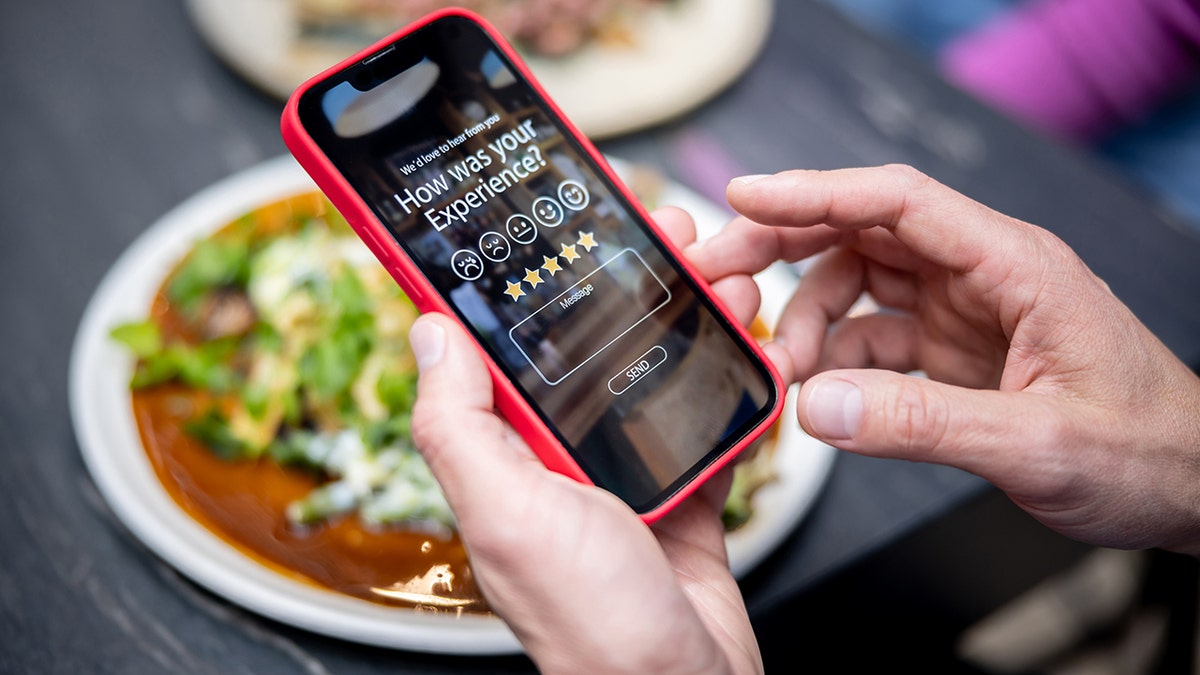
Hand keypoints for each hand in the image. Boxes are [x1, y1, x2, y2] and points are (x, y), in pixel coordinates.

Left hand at [407, 208, 760, 673]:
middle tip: (657, 230)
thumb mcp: (507, 510)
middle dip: (623, 278)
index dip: (512, 277)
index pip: (497, 344)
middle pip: (587, 341)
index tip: (531, 216)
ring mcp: (623, 467)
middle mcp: (559, 453)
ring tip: (718, 272)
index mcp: (506, 450)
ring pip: (651, 366)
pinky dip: (727, 374)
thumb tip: (427, 331)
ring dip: (685, 314)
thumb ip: (460, 423)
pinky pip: (702, 413)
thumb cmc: (590, 621)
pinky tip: (747, 339)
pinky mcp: (679, 485)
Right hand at [688, 165, 1199, 554]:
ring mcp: (964, 313)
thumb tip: (815, 407)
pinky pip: (873, 340)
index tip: (743, 197)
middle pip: (863, 233)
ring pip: (859, 286)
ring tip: (780, 372)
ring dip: (806, 321)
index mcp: (1013, 265)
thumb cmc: (1145, 452)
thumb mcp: (1037, 444)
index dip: (815, 193)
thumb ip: (921, 425)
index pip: (899, 202)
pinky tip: (820, 396)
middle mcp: (982, 276)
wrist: (1190, 488)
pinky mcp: (954, 352)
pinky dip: (835, 363)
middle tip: (720, 276)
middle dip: (785, 247)